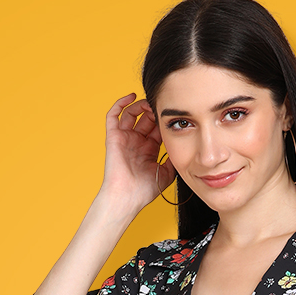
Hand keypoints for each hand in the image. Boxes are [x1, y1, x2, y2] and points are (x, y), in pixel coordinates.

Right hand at [98, 93, 175, 215]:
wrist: (127, 197)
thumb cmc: (145, 190)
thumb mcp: (167, 172)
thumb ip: (173, 156)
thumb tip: (182, 143)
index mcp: (148, 149)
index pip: (156, 128)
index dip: (164, 120)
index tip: (174, 114)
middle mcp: (136, 142)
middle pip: (145, 118)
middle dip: (154, 111)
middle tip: (163, 107)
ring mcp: (124, 138)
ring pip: (131, 114)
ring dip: (141, 106)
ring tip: (150, 103)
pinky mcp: (113, 137)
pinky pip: (113, 115)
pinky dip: (121, 103)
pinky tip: (131, 96)